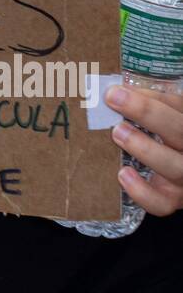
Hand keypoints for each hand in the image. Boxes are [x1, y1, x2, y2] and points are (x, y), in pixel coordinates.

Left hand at [106, 84, 182, 216]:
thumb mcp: (169, 114)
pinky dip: (142, 191)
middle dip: (147, 113)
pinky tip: (123, 174)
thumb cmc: (170, 135)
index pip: (177, 108)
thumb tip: (119, 90)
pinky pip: (161, 203)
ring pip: (173, 167)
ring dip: (145, 148)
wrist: (180, 167)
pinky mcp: (172, 200)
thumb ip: (154, 102)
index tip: (118, 90)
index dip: (150, 98)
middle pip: (179, 132)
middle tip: (115, 101)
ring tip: (118, 133)